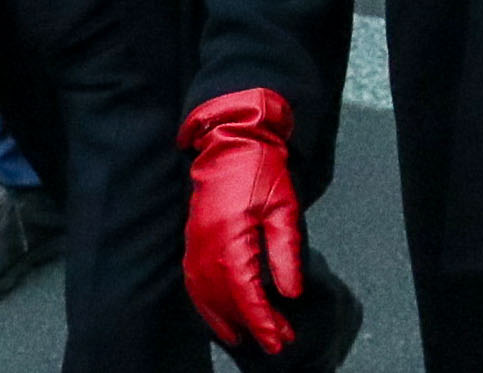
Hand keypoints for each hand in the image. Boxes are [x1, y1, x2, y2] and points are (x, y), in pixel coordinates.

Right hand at [178, 89, 303, 354]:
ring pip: (206, 298)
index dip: (264, 322)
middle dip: (252, 326)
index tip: (281, 341)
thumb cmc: (261, 170)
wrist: (230, 140)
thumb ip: (286, 253)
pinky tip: (220, 316)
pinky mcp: (192, 243)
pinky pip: (195, 285)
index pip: (247, 295)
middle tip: (277, 342)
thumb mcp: (284, 209)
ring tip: (247, 338)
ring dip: (226, 322)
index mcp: (230, 241)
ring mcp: (194, 247)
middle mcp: (206, 250)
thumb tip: (290, 294)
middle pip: (227, 302)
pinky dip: (206, 306)